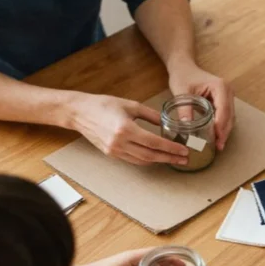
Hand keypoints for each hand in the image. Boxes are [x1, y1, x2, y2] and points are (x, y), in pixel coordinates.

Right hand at [65, 92, 188, 165]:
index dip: (171, 147)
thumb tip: (167, 122)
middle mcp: (120, 143)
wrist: (80, 112)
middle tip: (184, 159)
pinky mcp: (111, 154)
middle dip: (170, 157)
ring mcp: (114, 151)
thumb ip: (151, 115)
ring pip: (143, 161)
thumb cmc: (104, 105)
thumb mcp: (131, 105)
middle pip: (150, 155)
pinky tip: (157, 157)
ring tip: (174, 159)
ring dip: (160, 160)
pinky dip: (147, 160)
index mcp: (125, 129)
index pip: (154, 142)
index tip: (183, 149)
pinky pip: (133, 160)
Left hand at [168, 62, 234, 150]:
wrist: (184, 67)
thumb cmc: (183, 76)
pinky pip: (225, 116)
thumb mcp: (182, 92)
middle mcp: (227, 91)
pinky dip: (222, 127)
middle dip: (224, 131)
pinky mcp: (223, 101)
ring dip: (225, 131)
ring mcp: (227, 96)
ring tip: (218, 145)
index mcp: (220, 86)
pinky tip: (217, 137)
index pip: (223, 109)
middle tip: (219, 146)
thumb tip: (185, 126)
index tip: (217, 138)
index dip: (221, 125)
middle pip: (229, 115)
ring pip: (230, 117)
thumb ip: (184, 109)